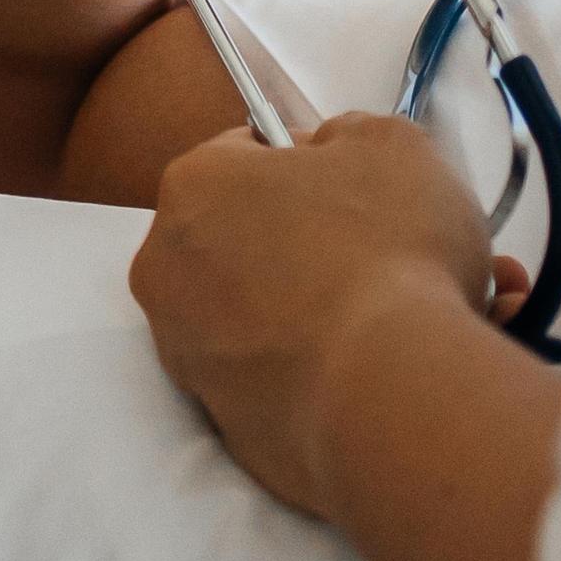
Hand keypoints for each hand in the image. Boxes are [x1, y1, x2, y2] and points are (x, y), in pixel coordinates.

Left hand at [130, 114, 504, 524]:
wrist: (391, 399)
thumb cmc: (390, 252)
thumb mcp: (393, 145)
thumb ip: (349, 134)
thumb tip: (332, 155)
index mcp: (194, 186)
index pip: (245, 154)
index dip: (308, 165)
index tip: (356, 188)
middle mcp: (167, 270)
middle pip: (244, 238)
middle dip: (305, 242)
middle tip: (381, 252)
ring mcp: (188, 356)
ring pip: (260, 313)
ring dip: (314, 308)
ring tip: (393, 314)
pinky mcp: (226, 426)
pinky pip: (276, 379)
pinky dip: (316, 371)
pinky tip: (375, 366)